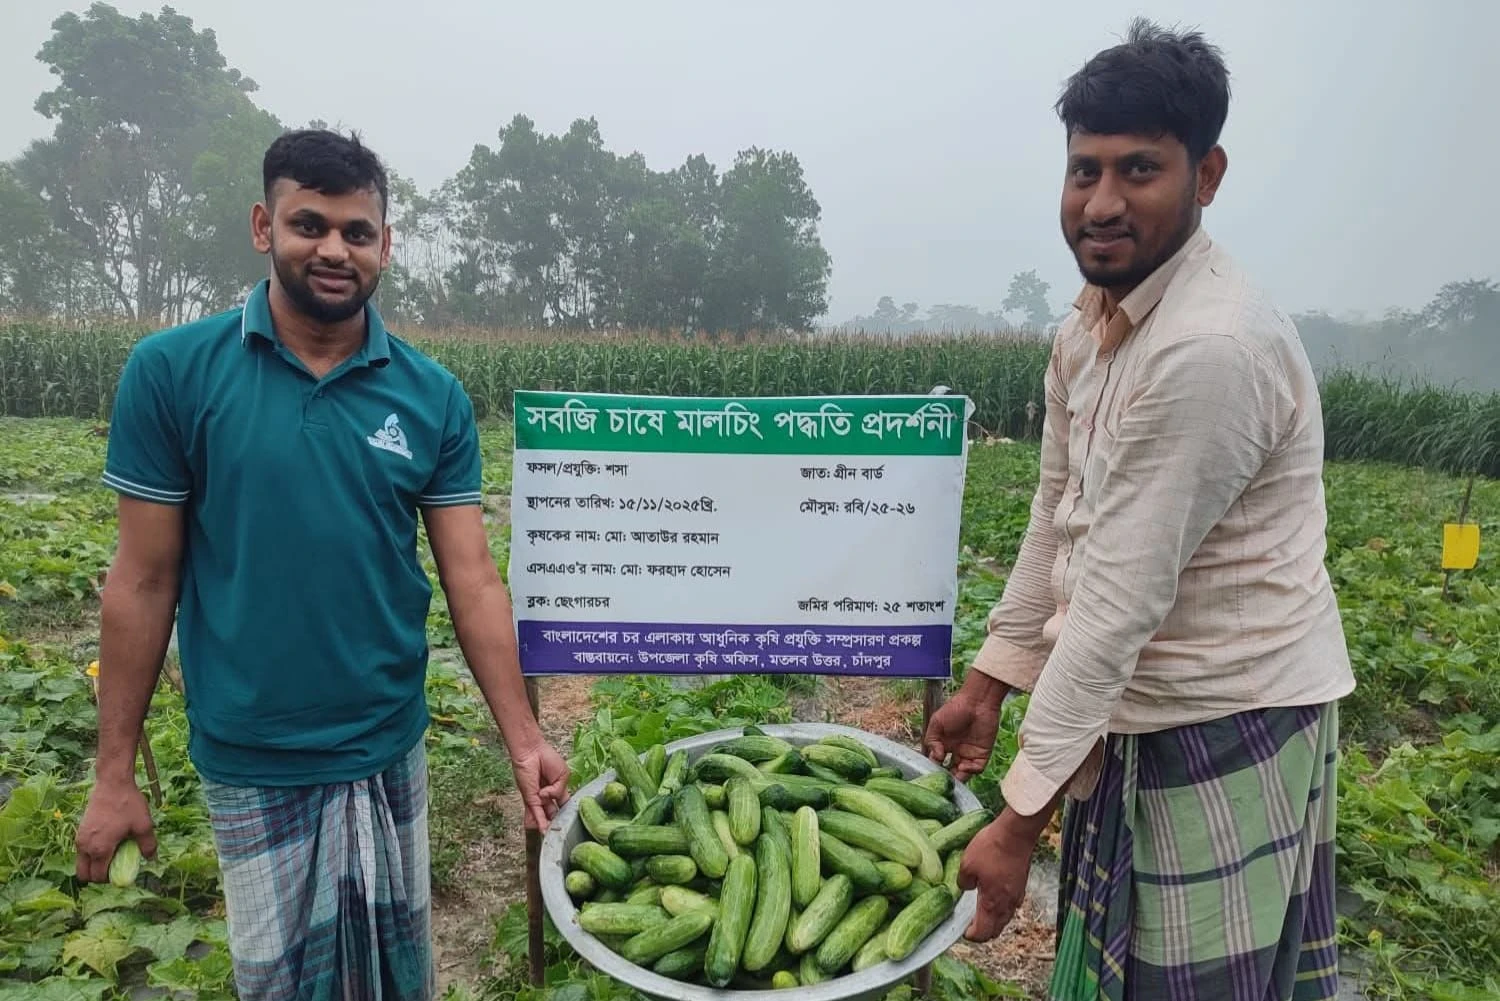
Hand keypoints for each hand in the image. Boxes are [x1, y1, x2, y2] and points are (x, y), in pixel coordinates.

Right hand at [75, 778, 155, 882]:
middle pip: (85, 874)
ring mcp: (79, 839)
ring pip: (81, 863)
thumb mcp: (144, 825)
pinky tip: (108, 842)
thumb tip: (151, 859)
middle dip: (98, 876)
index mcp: (100, 849)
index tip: (123, 872)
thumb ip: (148, 845)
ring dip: (94, 865)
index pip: (99, 877)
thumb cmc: (128, 804)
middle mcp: (85, 847)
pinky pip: (82, 851)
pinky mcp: (79, 831)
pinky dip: (91, 854)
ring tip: (113, 853)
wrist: (113, 783)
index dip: (110, 880)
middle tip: (115, 867)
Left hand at [512, 740, 569, 830]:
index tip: (574, 825)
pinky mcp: (530, 798)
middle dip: (558, 824)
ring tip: (553, 837)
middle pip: (555, 815)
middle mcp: (548, 798)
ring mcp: (539, 799)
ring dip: (549, 827)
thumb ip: (560, 790)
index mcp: (558, 791)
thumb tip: (550, 798)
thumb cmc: (547, 758)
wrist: (532, 751)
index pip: (565, 807)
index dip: (569, 815)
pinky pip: (536, 812)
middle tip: (562, 834)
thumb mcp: (563, 775)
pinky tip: (545, 831)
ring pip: (546, 817)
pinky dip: (540, 822)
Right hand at [923, 686, 1002, 780]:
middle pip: (951, 771)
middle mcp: (956, 751)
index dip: (935, 768)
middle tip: (943, 781)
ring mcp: (969, 753)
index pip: (938, 762)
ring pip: (963, 773)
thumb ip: (931, 741)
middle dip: (947, 778)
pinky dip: (970, 771)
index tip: (931, 772)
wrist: (977, 702)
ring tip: (953, 776)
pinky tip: (963, 766)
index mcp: (944, 744)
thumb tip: (936, 758)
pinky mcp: (982, 754)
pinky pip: (977, 768)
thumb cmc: (955, 708)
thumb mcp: (937, 723)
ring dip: (958, 778)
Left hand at [956, 817, 1034, 941]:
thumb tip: (965, 888)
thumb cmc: (991, 849)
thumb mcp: (967, 865)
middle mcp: (1007, 905)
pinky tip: (994, 896)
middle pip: (996, 929)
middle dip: (983, 931)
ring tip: (980, 911)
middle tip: (970, 924)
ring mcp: (1017, 895)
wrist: (1016, 834)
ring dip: (993, 920)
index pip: (983, 933)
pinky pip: (1011, 905)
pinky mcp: (1022, 884)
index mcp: (992, 904)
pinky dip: (1001, 907)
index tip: (962, 931)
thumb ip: (964, 882)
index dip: (972, 936)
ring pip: (1005, 918)